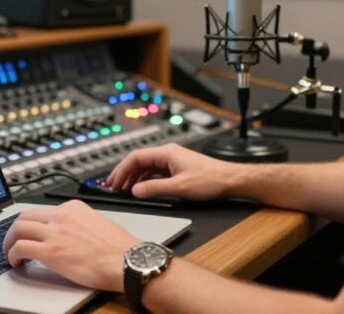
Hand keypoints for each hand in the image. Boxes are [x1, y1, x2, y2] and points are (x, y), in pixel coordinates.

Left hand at [2, 200, 137, 291]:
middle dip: (14, 230)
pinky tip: (16, 262)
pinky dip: (12, 255)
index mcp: (73, 208)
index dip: (32, 224)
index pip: (43, 211)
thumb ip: (80, 223)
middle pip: (25, 216)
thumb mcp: (98, 223)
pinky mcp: (50, 252)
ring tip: (10, 254)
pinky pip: (20, 248)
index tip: (31, 232)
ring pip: (18, 229)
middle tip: (13, 241)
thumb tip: (70, 232)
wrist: (126, 261)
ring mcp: (54, 233)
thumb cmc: (119, 248)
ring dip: (9, 242)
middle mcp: (61, 216)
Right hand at [105, 143, 238, 200]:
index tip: (113, 182)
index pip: (136, 157)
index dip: (121, 170)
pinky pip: (155, 173)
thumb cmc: (211, 180)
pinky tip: (142, 190)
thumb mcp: (180, 187)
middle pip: (139, 161)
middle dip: (124, 174)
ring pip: (146, 168)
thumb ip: (155, 189)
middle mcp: (168, 154)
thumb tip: (135, 191)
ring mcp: (172, 162)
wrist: (230, 180)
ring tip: (124, 190)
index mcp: (166, 153)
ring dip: (134, 178)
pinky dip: (145, 181)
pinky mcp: (177, 169)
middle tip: (113, 186)